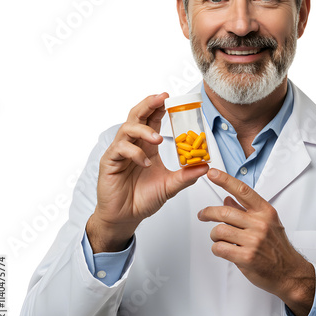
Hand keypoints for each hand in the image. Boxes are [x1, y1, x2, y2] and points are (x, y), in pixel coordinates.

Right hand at [87, 93, 207, 252]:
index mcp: (147, 145)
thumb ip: (186, 176)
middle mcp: (133, 144)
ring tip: (158, 139)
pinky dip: (134, 153)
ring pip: (127, 128)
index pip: (152, 119)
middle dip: (149, 104)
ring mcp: (120, 152)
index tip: (171, 98)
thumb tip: (205, 166)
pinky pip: (120, 149)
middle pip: (137, 115)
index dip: (159, 107)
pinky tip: (145, 163)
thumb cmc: (143, 199)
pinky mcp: (110, 162)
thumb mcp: (170, 186)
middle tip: (162, 99)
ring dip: (144, 130)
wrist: (126, 217)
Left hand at [198, 168, 314, 315]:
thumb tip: (227, 198)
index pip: (242, 190)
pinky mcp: (246, 257)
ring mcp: (254, 241)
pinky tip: (223, 249)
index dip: (225, 180)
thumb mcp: (266, 222)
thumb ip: (246, 210)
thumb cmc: (277, 247)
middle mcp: (260, 224)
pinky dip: (217, 248)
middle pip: (224, 212)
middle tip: (202, 214)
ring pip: (219, 230)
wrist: (289, 272)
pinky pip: (220, 248)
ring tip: (218, 238)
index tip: (212, 173)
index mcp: (265, 211)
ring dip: (214, 235)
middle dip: (208, 213)